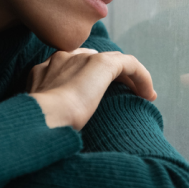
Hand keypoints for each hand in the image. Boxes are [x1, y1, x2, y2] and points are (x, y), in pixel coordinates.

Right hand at [28, 48, 156, 130]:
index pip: (71, 66)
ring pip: (113, 61)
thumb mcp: (41, 117)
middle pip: (92, 59)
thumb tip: (59, 129)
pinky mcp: (100, 63)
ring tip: (142, 96)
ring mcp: (81, 58)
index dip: (87, 79)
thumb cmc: (39, 126)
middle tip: (124, 95)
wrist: (43, 117)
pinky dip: (142, 77)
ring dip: (130, 78)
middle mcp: (62, 58)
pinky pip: (129, 64)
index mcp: (44, 70)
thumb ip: (49, 113)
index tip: (97, 98)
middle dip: (109, 76)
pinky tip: (149, 95)